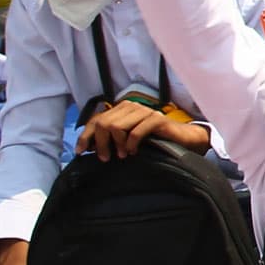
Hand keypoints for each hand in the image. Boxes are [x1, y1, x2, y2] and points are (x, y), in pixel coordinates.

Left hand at [79, 99, 210, 159]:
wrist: (184, 140)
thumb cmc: (156, 140)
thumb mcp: (129, 137)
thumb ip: (112, 136)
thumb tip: (88, 146)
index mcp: (123, 109)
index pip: (96, 119)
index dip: (85, 136)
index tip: (80, 152)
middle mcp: (132, 106)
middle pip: (103, 123)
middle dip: (100, 143)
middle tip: (105, 158)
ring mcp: (144, 112)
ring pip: (116, 127)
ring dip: (116, 145)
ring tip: (121, 156)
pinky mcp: (156, 120)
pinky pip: (135, 132)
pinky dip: (130, 145)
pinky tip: (132, 152)